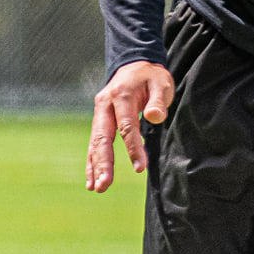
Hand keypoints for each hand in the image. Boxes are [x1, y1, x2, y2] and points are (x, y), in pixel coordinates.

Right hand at [87, 62, 174, 191]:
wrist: (136, 65)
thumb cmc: (152, 76)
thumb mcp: (161, 83)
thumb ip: (158, 100)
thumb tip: (155, 117)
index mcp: (121, 96)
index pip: (127, 126)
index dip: (133, 148)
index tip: (140, 167)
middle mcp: (104, 104)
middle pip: (102, 138)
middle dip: (104, 163)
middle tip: (104, 185)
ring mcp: (99, 112)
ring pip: (95, 143)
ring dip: (95, 166)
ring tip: (97, 188)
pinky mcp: (99, 119)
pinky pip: (94, 142)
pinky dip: (92, 160)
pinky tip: (92, 179)